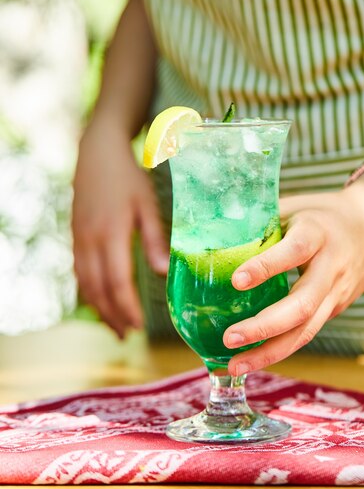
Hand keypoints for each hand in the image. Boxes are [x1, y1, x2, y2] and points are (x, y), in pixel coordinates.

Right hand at [72, 123, 168, 337]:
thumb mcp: (147, 204)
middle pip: (98, 289)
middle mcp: (90, 240)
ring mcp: (79, 239)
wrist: (96, 153)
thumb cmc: (128, 177)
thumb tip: (165, 272)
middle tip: (127, 335)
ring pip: (85, 284)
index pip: (118, 281)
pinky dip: (90, 292)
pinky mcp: (75, 236)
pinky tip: (101, 301)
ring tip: (115, 327)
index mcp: (112, 233)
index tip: (140, 326)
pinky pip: (79, 272)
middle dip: (113, 316)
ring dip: (100, 309)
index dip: (128, 307)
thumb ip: (155, 238)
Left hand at [223, 172, 363, 374]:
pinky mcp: (335, 310)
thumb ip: (261, 223)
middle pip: (302, 305)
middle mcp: (332, 268)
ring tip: (236, 366)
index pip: (294, 251)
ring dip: (269, 353)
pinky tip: (252, 360)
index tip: (236, 280)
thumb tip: (212, 238)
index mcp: (318, 233)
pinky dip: (279, 350)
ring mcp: (336, 294)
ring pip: (307, 330)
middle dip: (264, 326)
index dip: (266, 267)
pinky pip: (306, 333)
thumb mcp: (295, 208)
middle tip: (229, 338)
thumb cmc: (323, 214)